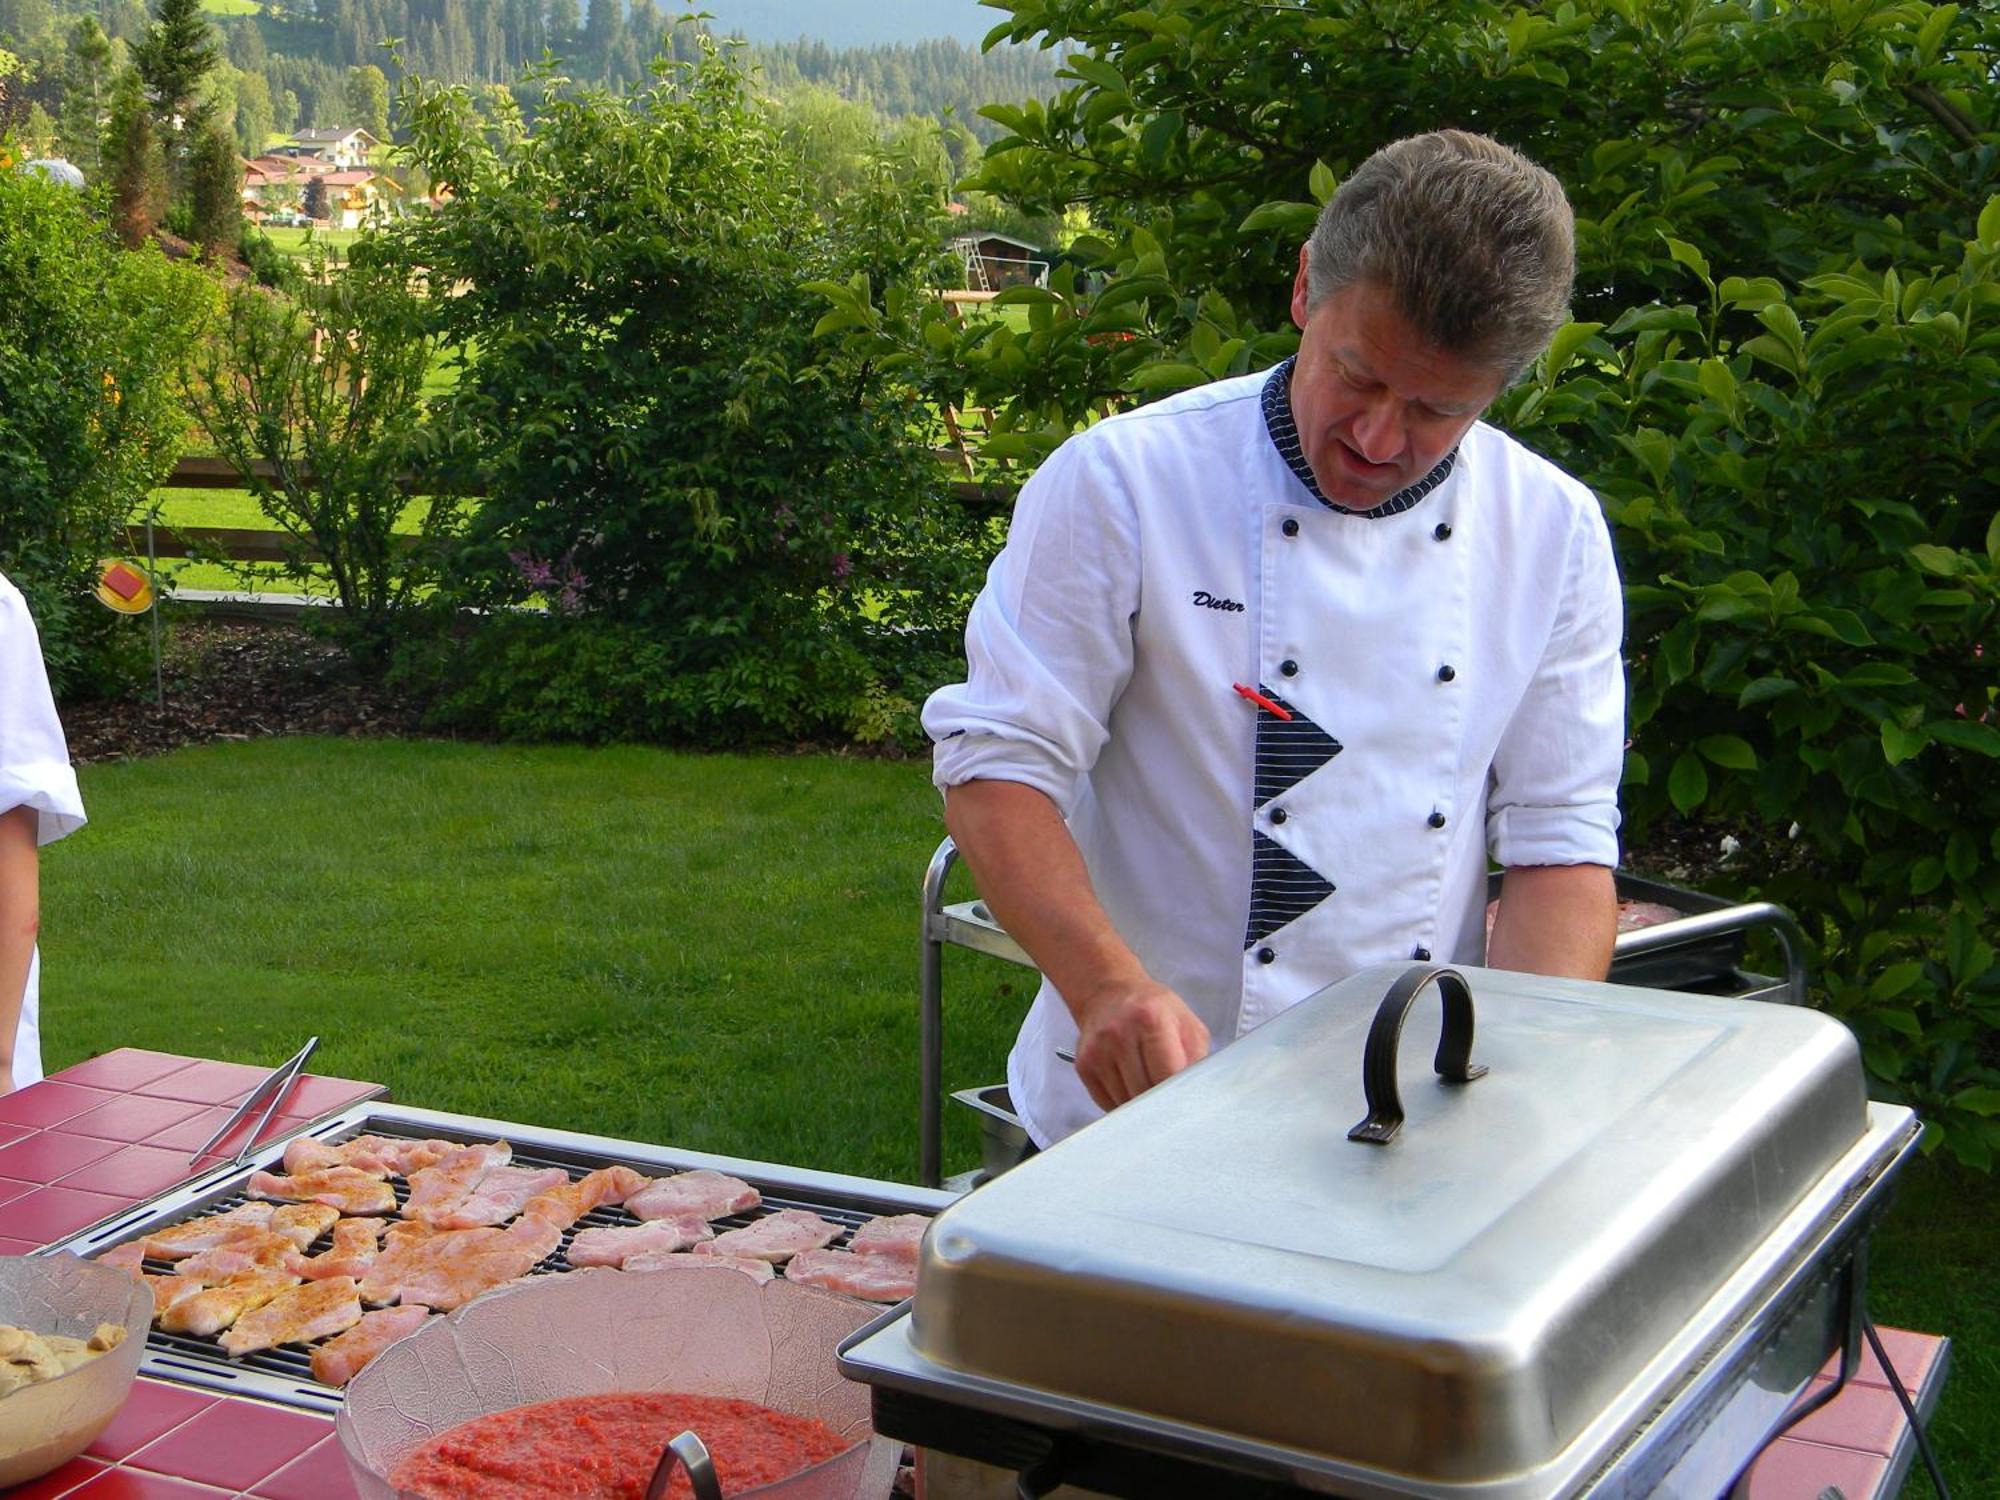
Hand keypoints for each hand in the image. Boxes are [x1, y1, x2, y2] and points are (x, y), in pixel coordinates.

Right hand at [1069, 980, 1210, 1111]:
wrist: (1109, 993)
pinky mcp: (1083, 1066)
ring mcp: (1097, 1051)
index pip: (1166, 1075)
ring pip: (1126, 1104)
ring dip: (1142, 1105)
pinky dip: (1124, 1103)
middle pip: (1145, 1093)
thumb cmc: (1155, 1011)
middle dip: (1162, 1101)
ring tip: (1150, 1083)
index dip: (1179, 1093)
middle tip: (1171, 1094)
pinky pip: (1108, 1104)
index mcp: (1150, 1019)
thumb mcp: (1187, 1024)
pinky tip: (1131, 1084)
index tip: (1187, 1098)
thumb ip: (1197, 1058)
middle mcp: (1119, 1034)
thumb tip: (1199, 1095)